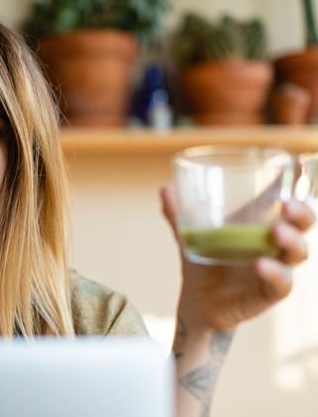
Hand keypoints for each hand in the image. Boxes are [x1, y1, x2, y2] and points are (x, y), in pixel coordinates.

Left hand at [160, 185, 314, 331]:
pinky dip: (274, 273)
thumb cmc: (202, 262)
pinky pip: (281, 284)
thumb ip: (179, 215)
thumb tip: (165, 189)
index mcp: (260, 225)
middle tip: (288, 203)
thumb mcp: (190, 236)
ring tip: (276, 231)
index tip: (294, 165)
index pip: (285, 202)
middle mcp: (274, 245)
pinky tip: (260, 264)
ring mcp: (275, 268)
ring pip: (297, 253)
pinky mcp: (268, 293)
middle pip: (303, 225)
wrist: (196, 302)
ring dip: (291, 240)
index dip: (295, 184)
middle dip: (302, 212)